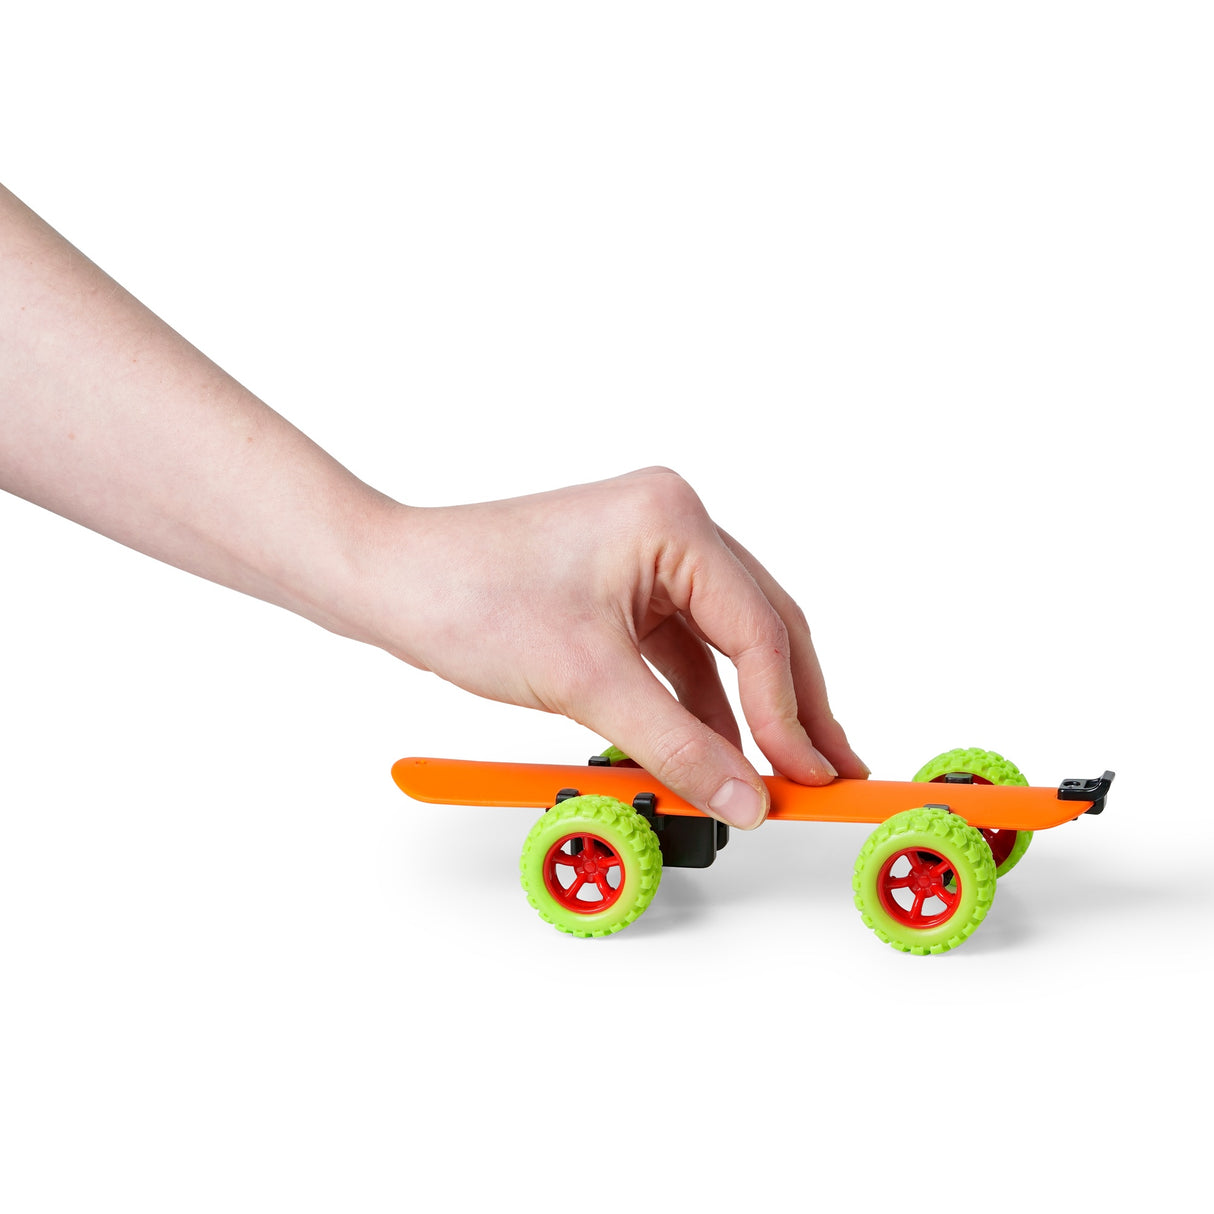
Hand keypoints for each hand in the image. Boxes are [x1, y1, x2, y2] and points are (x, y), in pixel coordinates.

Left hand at [367, 467, 867, 827]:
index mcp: (673, 521)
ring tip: (783, 771)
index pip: (757, 629)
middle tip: (830, 770)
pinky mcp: (623, 587)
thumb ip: (676, 745)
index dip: (788, 714)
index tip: (808, 776)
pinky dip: (697, 703)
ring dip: (747, 711)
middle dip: (792, 707)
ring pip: (723, 645)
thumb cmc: (467, 595)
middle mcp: (671, 527)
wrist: (389, 582)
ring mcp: (648, 556)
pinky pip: (680, 652)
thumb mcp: (585, 680)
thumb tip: (744, 797)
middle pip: (759, 628)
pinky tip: (716, 750)